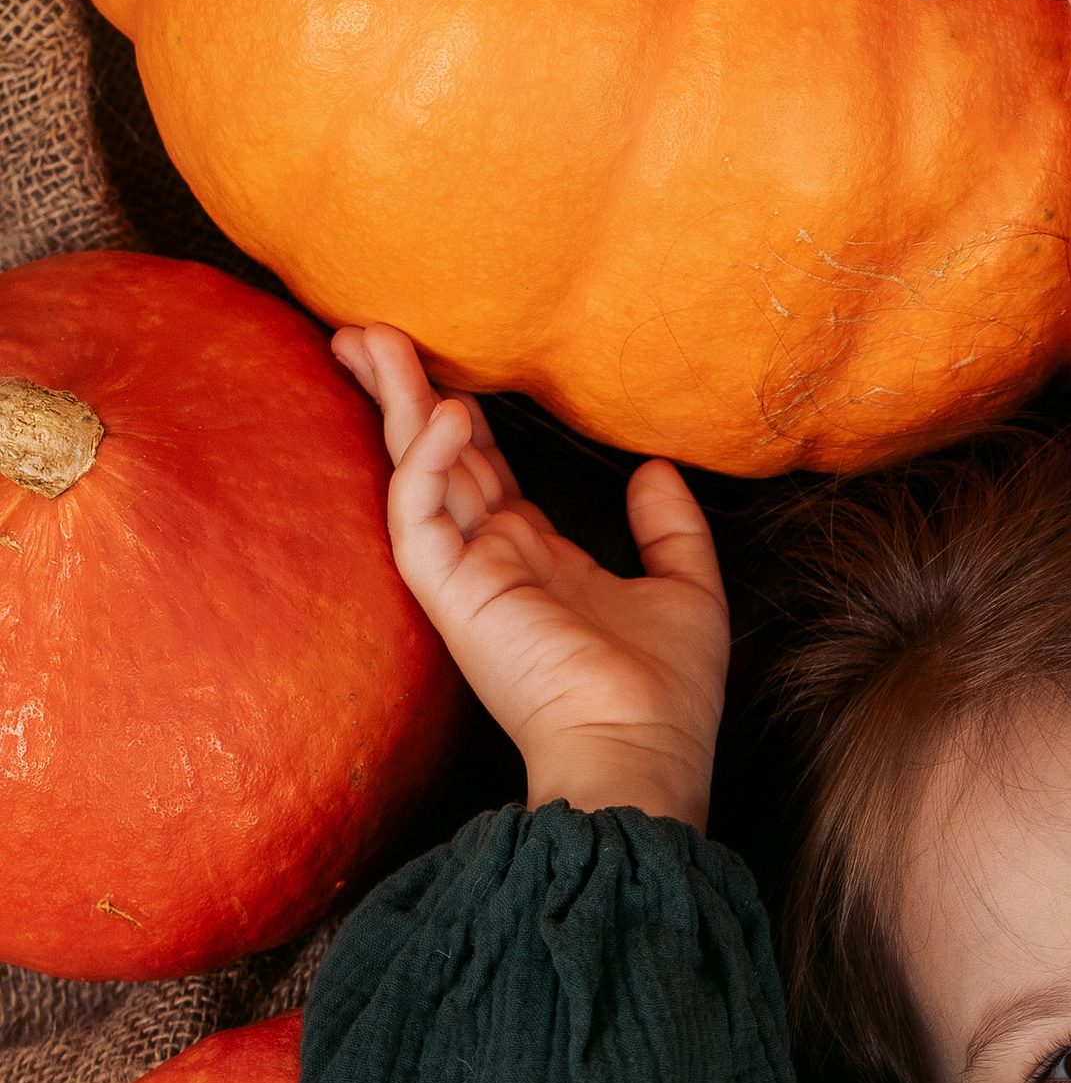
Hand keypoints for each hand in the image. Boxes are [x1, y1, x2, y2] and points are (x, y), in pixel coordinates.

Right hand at [334, 326, 728, 831]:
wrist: (642, 752)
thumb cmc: (667, 695)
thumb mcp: (688, 591)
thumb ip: (670, 528)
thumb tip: (655, 469)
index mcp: (538, 561)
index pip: (487, 474)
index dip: (462, 420)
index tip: (443, 365)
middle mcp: (492, 562)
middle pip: (438, 458)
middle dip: (405, 393)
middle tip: (370, 331)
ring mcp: (467, 576)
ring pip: (415, 472)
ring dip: (394, 404)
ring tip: (370, 339)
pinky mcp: (452, 593)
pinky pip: (421, 515)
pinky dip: (428, 462)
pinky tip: (450, 417)